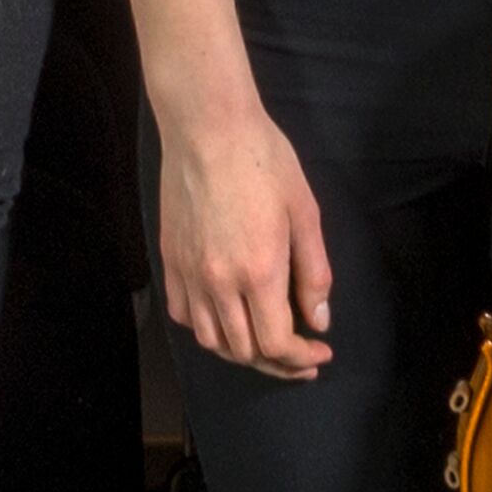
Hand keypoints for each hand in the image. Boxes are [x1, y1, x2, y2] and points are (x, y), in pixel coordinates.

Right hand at [151, 96, 340, 378]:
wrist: (208, 127)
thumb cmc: (264, 160)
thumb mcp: (304, 212)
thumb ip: (314, 273)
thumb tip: (318, 320)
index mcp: (259, 272)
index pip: (277, 343)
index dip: (302, 358)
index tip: (320, 351)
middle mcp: (219, 282)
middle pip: (244, 351)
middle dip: (278, 363)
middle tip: (301, 357)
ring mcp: (190, 273)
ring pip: (211, 340)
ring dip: (241, 353)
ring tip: (264, 344)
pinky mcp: (171, 260)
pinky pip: (184, 314)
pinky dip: (206, 329)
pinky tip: (226, 318)